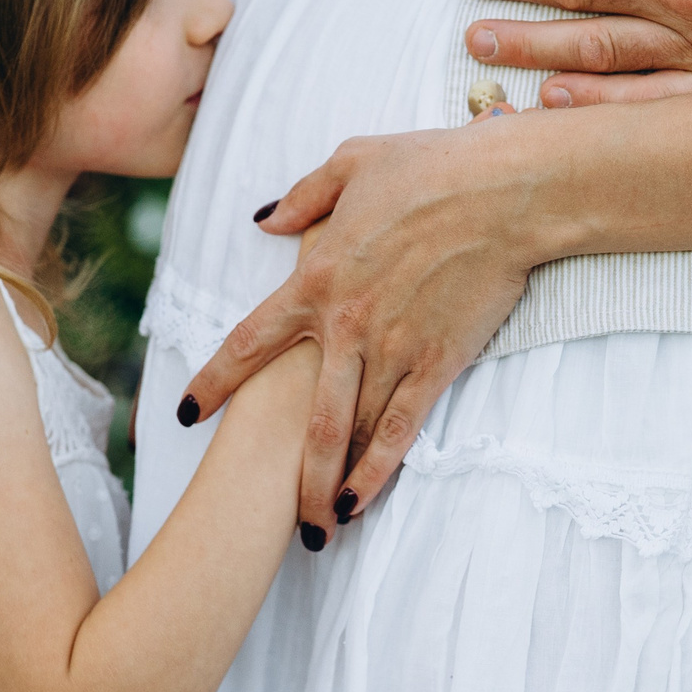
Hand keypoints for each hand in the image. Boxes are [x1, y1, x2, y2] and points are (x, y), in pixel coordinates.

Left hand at [178, 114, 545, 530]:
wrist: (504, 191)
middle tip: (263, 510)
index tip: (186, 412)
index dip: (214, 381)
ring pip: (349, 433)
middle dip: (280, 470)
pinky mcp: (438, 364)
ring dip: (327, 484)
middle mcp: (346, 324)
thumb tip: (265, 223)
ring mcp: (392, 349)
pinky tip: (361, 503)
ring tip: (314, 528)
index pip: (248, 342)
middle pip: (301, 415)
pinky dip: (378, 472)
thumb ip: (303, 198)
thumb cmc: (433, 165)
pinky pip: (402, 431)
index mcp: (316, 278)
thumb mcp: (353, 162)